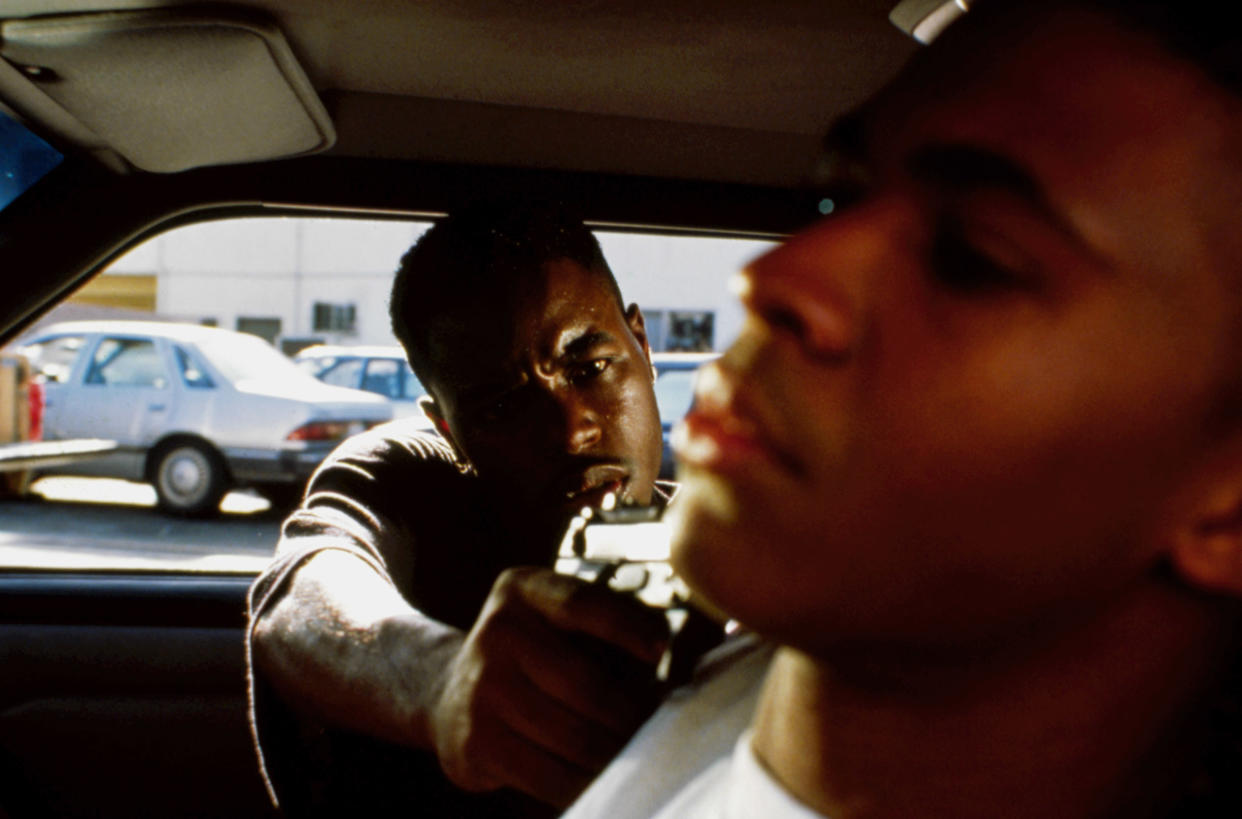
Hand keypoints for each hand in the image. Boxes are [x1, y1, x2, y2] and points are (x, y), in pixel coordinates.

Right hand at [429, 566, 669, 806]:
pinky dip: (587, 785)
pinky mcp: (475, 742)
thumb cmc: (544, 655)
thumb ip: (618, 625)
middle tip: (658, 728)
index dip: (626, 625)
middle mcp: (497, 631)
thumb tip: (663, 655)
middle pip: (587, 684)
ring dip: (617, 754)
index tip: (659, 648)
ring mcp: (481, 688)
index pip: (580, 604)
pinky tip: (605, 781)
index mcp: (524, 590)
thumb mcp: (569, 621)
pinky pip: (549, 776)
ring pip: (574, 737)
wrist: (457, 693)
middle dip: (633, 715)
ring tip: (640, 755)